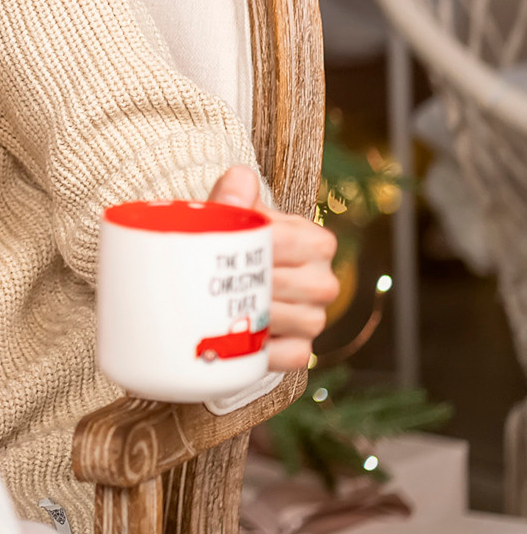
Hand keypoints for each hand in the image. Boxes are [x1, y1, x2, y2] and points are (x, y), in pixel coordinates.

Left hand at [208, 166, 338, 370]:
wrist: (224, 283)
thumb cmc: (232, 245)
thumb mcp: (231, 218)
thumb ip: (233, 197)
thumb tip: (239, 178)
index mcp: (315, 241)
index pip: (287, 241)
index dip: (251, 245)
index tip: (220, 247)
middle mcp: (324, 280)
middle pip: (290, 284)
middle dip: (248, 283)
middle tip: (210, 281)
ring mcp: (316, 317)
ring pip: (295, 321)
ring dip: (254, 317)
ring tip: (219, 309)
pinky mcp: (302, 349)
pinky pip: (290, 356)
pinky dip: (262, 352)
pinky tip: (238, 342)